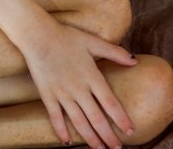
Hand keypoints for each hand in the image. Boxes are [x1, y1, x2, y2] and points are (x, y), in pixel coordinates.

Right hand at [17, 20, 138, 147]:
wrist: (37, 35)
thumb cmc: (66, 36)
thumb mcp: (93, 42)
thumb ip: (115, 53)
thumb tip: (135, 62)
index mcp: (91, 76)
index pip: (110, 103)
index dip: (121, 119)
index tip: (130, 131)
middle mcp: (78, 88)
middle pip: (96, 118)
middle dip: (108, 136)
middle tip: (117, 148)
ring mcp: (62, 93)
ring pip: (78, 121)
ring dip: (90, 137)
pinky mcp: (47, 95)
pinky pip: (55, 117)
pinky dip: (61, 131)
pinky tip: (67, 142)